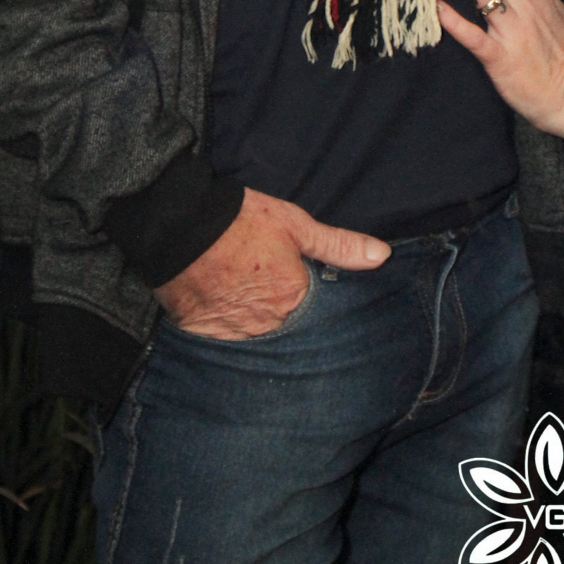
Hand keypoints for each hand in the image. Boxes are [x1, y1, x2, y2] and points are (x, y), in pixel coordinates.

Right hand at [155, 187, 389, 339]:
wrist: (180, 224)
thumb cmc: (241, 219)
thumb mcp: (295, 225)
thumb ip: (339, 246)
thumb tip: (383, 256)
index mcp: (294, 296)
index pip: (317, 313)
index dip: (312, 302)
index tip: (303, 292)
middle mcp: (269, 322)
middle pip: (288, 330)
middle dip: (286, 320)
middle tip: (272, 296)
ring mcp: (236, 333)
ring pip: (259, 340)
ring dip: (259, 329)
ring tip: (250, 307)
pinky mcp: (206, 336)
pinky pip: (226, 344)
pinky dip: (230, 333)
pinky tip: (227, 316)